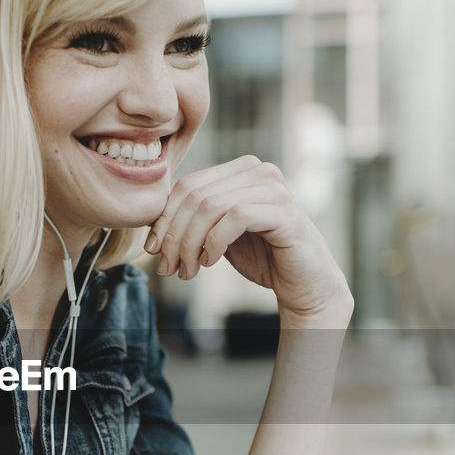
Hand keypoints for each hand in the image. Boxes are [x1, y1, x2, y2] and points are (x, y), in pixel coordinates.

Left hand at [144, 155, 351, 322]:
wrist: (303, 284)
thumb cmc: (262, 258)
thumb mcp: (217, 235)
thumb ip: (194, 220)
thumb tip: (152, 220)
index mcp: (240, 170)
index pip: (188, 186)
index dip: (164, 219)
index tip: (153, 250)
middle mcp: (258, 170)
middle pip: (195, 196)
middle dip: (174, 236)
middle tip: (168, 268)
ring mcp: (274, 188)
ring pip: (210, 207)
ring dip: (191, 244)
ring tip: (189, 271)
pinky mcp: (285, 211)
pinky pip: (235, 217)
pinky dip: (214, 242)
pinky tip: (211, 262)